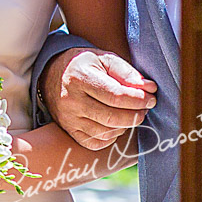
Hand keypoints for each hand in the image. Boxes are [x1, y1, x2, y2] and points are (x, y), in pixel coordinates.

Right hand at [41, 48, 156, 149]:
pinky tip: (114, 124)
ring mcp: (68, 117)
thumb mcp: (103, 58)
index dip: (139, 99)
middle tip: (144, 108)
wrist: (50, 75)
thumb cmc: (83, 65)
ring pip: (106, 132)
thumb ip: (126, 72)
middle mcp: (70, 100)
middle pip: (113, 117)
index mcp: (79, 77)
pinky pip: (96, 142)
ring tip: (130, 114)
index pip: (116, 96)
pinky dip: (111, 137)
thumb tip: (149, 88)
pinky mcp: (68, 130)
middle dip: (136, 115)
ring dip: (125, 125)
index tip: (151, 98)